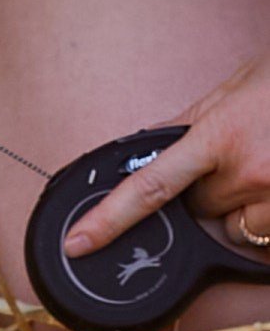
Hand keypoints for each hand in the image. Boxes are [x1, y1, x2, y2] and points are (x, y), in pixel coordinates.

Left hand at [62, 54, 269, 257]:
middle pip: (200, 210)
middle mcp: (251, 170)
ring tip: (267, 165)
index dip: (109, 219)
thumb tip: (147, 145)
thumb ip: (189, 120)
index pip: (150, 186)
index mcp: (219, 135)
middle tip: (233, 158)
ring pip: (240, 227)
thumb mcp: (233, 88)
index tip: (79, 243)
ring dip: (243, 209)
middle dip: (203, 194)